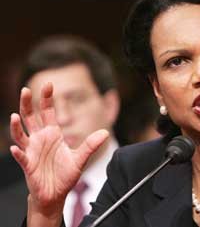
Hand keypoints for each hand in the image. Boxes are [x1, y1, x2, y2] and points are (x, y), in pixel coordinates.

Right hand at [10, 82, 107, 211]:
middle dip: (27, 104)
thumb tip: (106, 132)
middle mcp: (40, 139)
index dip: (47, 98)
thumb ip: (91, 145)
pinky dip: (18, 152)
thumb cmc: (65, 175)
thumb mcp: (80, 158)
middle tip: (26, 89)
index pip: (48, 112)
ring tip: (15, 116)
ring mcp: (32, 151)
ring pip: (21, 135)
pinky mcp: (28, 165)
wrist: (56, 194)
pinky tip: (16, 149)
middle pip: (31, 117)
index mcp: (53, 134)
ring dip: (17, 126)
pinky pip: (21, 157)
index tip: (49, 84)